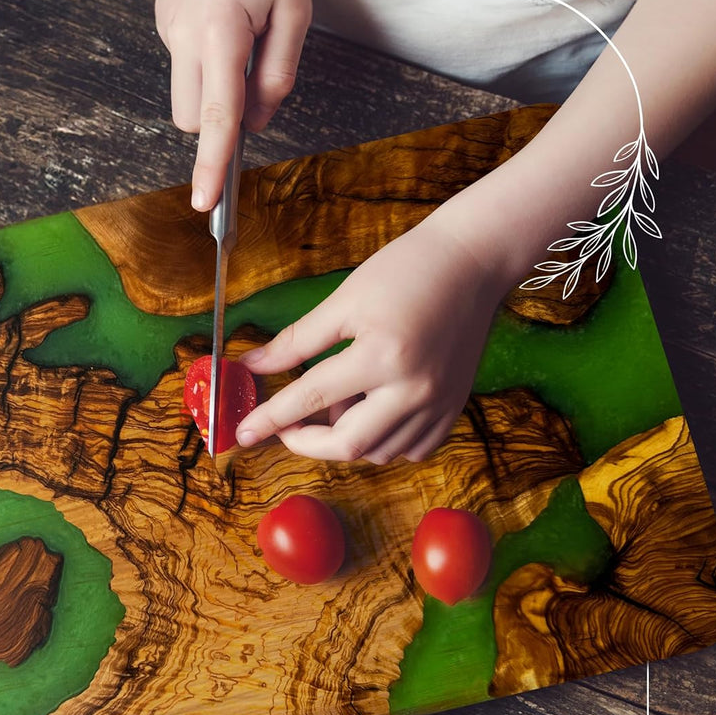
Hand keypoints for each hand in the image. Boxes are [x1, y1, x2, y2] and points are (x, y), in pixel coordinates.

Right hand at [155, 0, 311, 210]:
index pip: (217, 117)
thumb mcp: (295, 12)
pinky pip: (182, 66)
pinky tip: (224, 24)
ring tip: (240, 41)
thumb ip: (278, 75)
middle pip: (193, 117)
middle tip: (254, 78)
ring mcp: (166, 27)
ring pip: (185, 97)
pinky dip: (205, 64)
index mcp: (219, 32)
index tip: (204, 203)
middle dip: (220, 120)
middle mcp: (182, 34)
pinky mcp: (162, 21)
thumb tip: (257, 122)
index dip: (212, 164)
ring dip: (212, 92)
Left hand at [234, 215, 508, 463]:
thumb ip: (296, 341)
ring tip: (340, 399)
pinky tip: (371, 410)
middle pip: (347, 444)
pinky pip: (410, 449)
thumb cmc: (407, 270)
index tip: (243, 432)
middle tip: (286, 426)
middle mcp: (415, 389)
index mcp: (383, 356)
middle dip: (306, 442)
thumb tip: (253, 366)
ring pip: (378, 452)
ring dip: (345, 438)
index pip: (311, 398)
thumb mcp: (343, 300)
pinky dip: (382, 442)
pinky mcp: (453, 408)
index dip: (271, 417)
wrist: (473, 262)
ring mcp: (439, 404)